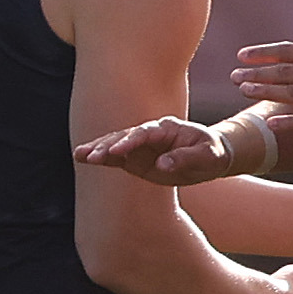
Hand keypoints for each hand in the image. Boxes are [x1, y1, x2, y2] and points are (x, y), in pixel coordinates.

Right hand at [81, 114, 265, 187]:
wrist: (210, 158)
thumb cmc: (212, 153)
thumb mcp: (209, 155)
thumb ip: (186, 158)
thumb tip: (162, 165)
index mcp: (167, 128)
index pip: (144, 133)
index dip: (130, 141)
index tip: (117, 151)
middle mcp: (150, 134)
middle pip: (125, 137)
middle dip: (108, 146)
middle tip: (92, 155)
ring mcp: (140, 147)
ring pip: (116, 146)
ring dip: (98, 150)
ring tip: (80, 155)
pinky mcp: (135, 159)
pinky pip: (115, 158)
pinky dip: (100, 158)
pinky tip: (82, 158)